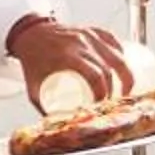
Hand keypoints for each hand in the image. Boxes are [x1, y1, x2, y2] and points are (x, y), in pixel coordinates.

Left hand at [9, 19, 133, 109]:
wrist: (28, 33)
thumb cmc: (31, 59)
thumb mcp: (34, 85)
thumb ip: (44, 106)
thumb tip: (58, 124)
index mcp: (67, 55)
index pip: (95, 75)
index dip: (102, 92)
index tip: (101, 104)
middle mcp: (81, 42)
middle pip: (108, 68)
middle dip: (115, 88)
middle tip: (113, 101)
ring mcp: (88, 34)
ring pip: (116, 54)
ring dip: (125, 73)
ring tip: (126, 88)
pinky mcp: (91, 30)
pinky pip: (112, 40)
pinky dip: (120, 53)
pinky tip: (124, 64)